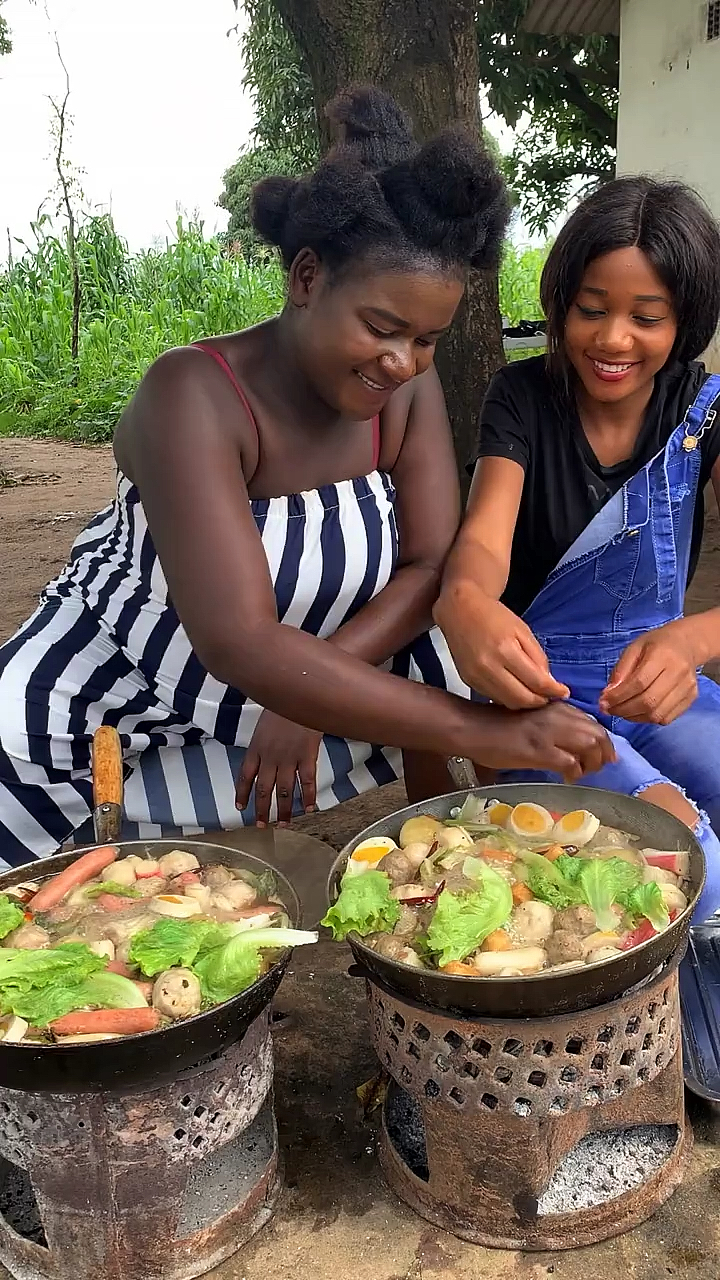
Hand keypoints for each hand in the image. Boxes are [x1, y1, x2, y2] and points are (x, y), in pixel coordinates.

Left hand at [236, 711, 321, 825]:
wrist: (299, 694)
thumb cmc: (281, 703)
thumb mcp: (264, 721)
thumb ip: (262, 738)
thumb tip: (261, 748)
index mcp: (256, 748)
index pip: (245, 776)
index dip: (242, 793)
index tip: (240, 807)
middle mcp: (269, 757)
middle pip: (263, 789)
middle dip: (261, 809)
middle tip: (261, 825)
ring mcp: (288, 759)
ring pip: (283, 791)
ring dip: (283, 810)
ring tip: (283, 824)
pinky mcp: (307, 757)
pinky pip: (307, 782)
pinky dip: (307, 797)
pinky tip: (308, 809)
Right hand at [435, 588, 568, 708]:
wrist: (460, 611)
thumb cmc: (493, 616)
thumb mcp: (523, 631)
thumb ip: (538, 657)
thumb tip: (549, 683)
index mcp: (505, 650)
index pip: (536, 682)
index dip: (553, 690)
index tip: (563, 692)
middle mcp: (488, 667)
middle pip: (522, 699)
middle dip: (540, 701)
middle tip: (549, 695)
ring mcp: (476, 677)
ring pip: (507, 703)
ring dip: (524, 702)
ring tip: (534, 693)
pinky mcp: (468, 682)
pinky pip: (494, 698)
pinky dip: (508, 697)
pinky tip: (515, 689)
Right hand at [472, 701, 615, 782]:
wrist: (474, 728)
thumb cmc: (500, 725)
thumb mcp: (535, 719)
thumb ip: (557, 725)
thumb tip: (578, 744)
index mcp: (557, 707)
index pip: (593, 723)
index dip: (603, 743)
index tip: (604, 757)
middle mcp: (558, 716)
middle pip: (597, 735)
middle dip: (602, 755)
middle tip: (594, 769)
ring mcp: (549, 733)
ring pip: (589, 747)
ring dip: (590, 764)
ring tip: (579, 773)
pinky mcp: (539, 750)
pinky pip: (570, 763)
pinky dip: (574, 773)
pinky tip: (566, 778)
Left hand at [599, 620, 699, 724]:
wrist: (686, 644)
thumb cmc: (656, 645)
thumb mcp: (633, 648)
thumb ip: (620, 671)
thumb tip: (608, 696)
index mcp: (663, 655)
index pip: (639, 682)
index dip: (619, 696)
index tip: (603, 702)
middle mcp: (679, 672)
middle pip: (649, 701)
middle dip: (624, 710)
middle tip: (609, 710)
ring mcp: (688, 687)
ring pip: (657, 714)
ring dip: (634, 717)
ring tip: (621, 711)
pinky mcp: (691, 698)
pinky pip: (666, 718)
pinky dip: (648, 720)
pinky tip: (637, 712)